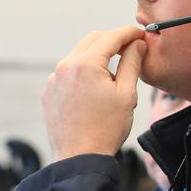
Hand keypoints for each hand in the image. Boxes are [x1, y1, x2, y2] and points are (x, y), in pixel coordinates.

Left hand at [42, 26, 145, 160]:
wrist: (79, 157)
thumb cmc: (105, 128)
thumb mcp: (126, 93)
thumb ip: (132, 62)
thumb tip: (137, 44)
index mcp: (85, 64)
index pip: (111, 37)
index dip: (129, 33)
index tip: (141, 35)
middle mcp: (65, 67)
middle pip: (92, 40)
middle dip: (113, 40)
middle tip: (131, 47)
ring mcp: (54, 80)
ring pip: (79, 55)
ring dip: (97, 56)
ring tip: (115, 73)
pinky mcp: (49, 93)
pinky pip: (68, 72)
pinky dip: (83, 71)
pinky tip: (95, 87)